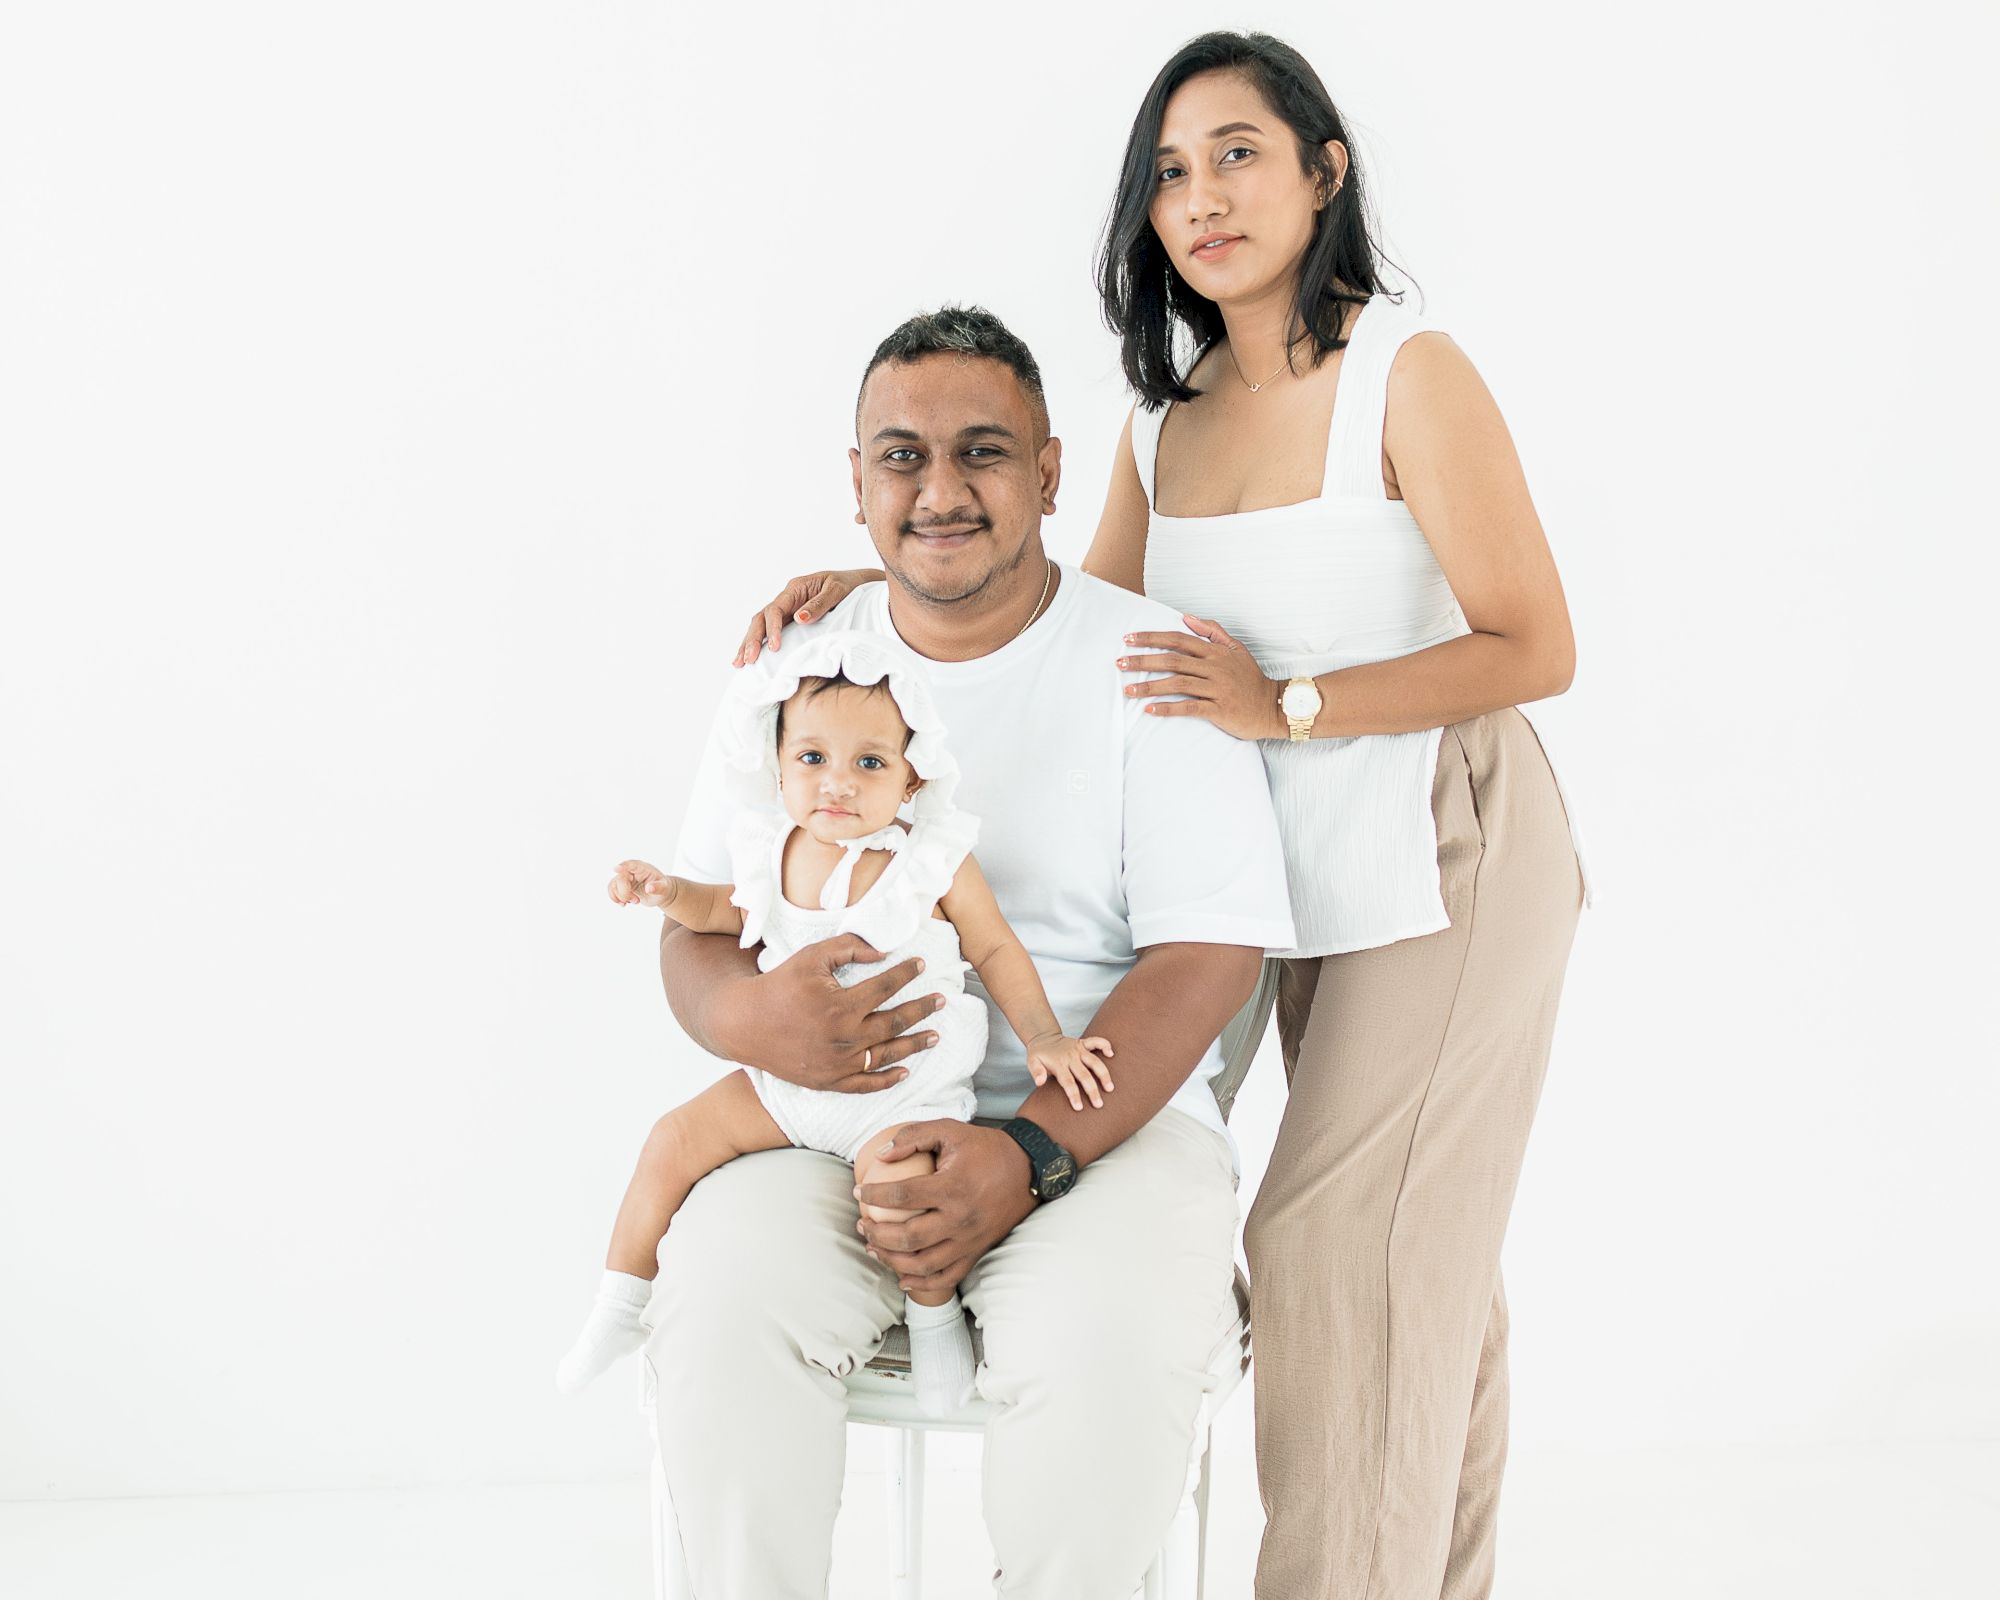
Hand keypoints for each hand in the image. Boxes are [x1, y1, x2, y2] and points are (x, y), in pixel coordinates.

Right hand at [608, 859, 679, 908]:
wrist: (659, 894)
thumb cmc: (663, 888)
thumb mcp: (664, 888)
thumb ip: (658, 887)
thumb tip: (649, 888)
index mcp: (643, 868)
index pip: (632, 864)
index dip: (623, 866)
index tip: (616, 869)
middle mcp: (632, 871)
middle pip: (620, 878)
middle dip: (625, 893)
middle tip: (637, 901)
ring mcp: (626, 878)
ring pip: (613, 885)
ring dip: (621, 897)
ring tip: (635, 902)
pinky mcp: (621, 886)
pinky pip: (612, 890)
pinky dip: (615, 898)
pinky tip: (624, 904)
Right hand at [717, 931, 945, 1093]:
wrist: (745, 1023)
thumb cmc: (779, 984)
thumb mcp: (811, 957)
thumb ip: (849, 947)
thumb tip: (883, 952)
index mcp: (841, 1005)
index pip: (886, 987)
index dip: (906, 974)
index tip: (922, 965)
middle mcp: (844, 1038)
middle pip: (895, 1022)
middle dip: (922, 1009)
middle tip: (942, 1000)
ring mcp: (838, 1064)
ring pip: (887, 1055)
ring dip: (915, 1045)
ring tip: (935, 1035)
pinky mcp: (829, 1081)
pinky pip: (866, 1084)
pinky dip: (888, 1080)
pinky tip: (906, 1071)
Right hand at [733, 568, 884, 666]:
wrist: (858, 584)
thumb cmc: (849, 586)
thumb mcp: (837, 590)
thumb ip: (819, 604)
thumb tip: (799, 618)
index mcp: (795, 589)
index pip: (775, 609)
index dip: (772, 629)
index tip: (773, 648)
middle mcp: (787, 599)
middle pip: (761, 618)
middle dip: (752, 640)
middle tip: (748, 660)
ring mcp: (787, 610)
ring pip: (760, 625)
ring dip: (749, 643)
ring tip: (738, 663)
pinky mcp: (790, 620)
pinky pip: (770, 632)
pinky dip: (758, 644)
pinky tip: (750, 658)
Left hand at [854, 1121, 1036, 1297]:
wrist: (1030, 1169)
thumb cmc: (986, 1148)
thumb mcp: (950, 1129)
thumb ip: (913, 1136)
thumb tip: (881, 1155)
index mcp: (952, 1187)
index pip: (902, 1196)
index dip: (874, 1195)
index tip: (860, 1191)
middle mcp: (960, 1219)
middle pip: (907, 1238)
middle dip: (876, 1233)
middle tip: (862, 1224)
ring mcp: (969, 1240)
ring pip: (922, 1264)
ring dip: (891, 1259)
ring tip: (874, 1246)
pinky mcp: (977, 1252)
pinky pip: (946, 1277)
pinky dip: (921, 1282)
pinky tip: (902, 1276)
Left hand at [1023, 1032, 1114, 1110]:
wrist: (1044, 1037)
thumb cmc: (1039, 1054)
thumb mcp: (1032, 1062)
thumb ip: (1036, 1072)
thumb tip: (1039, 1082)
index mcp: (1058, 1064)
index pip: (1068, 1082)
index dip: (1074, 1095)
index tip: (1079, 1108)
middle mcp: (1070, 1057)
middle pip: (1084, 1075)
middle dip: (1092, 1091)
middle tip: (1099, 1105)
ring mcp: (1078, 1049)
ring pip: (1094, 1061)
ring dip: (1103, 1074)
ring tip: (1110, 1088)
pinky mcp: (1083, 1043)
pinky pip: (1096, 1041)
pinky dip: (1104, 1044)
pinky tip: (1111, 1054)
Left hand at [1117, 615, 1284, 740]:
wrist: (1273, 706)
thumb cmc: (1250, 679)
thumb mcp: (1236, 649)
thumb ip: (1213, 631)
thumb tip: (1187, 617)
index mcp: (1215, 651)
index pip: (1178, 639)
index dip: (1152, 638)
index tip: (1129, 639)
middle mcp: (1214, 667)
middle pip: (1173, 660)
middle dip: (1143, 660)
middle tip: (1120, 662)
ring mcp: (1217, 689)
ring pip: (1178, 683)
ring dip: (1150, 686)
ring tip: (1128, 689)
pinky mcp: (1219, 710)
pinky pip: (1190, 708)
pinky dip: (1169, 708)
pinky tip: (1150, 710)